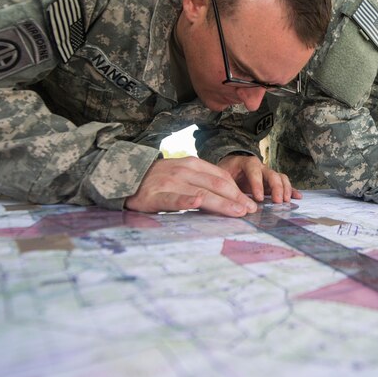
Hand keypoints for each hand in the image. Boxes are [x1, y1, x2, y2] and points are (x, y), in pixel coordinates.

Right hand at [125, 156, 258, 216]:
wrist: (126, 177)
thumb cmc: (159, 179)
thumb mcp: (182, 172)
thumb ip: (202, 180)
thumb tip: (228, 195)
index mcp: (192, 164)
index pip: (222, 176)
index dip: (238, 190)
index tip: (250, 203)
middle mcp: (184, 171)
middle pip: (217, 185)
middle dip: (237, 199)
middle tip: (251, 211)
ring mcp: (170, 183)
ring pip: (202, 193)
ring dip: (222, 203)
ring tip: (238, 212)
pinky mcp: (155, 196)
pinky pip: (174, 199)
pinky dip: (186, 201)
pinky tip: (197, 203)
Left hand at [217, 154, 301, 203]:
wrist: (230, 167)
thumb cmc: (226, 172)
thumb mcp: (223, 177)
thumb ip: (228, 187)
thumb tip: (231, 203)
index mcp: (247, 163)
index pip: (254, 171)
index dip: (257, 184)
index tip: (258, 198)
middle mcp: (260, 166)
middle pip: (272, 174)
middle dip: (276, 187)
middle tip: (277, 201)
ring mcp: (268, 174)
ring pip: (280, 177)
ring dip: (285, 189)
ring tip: (286, 201)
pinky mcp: (273, 182)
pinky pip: (284, 184)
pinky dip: (291, 190)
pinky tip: (297, 197)